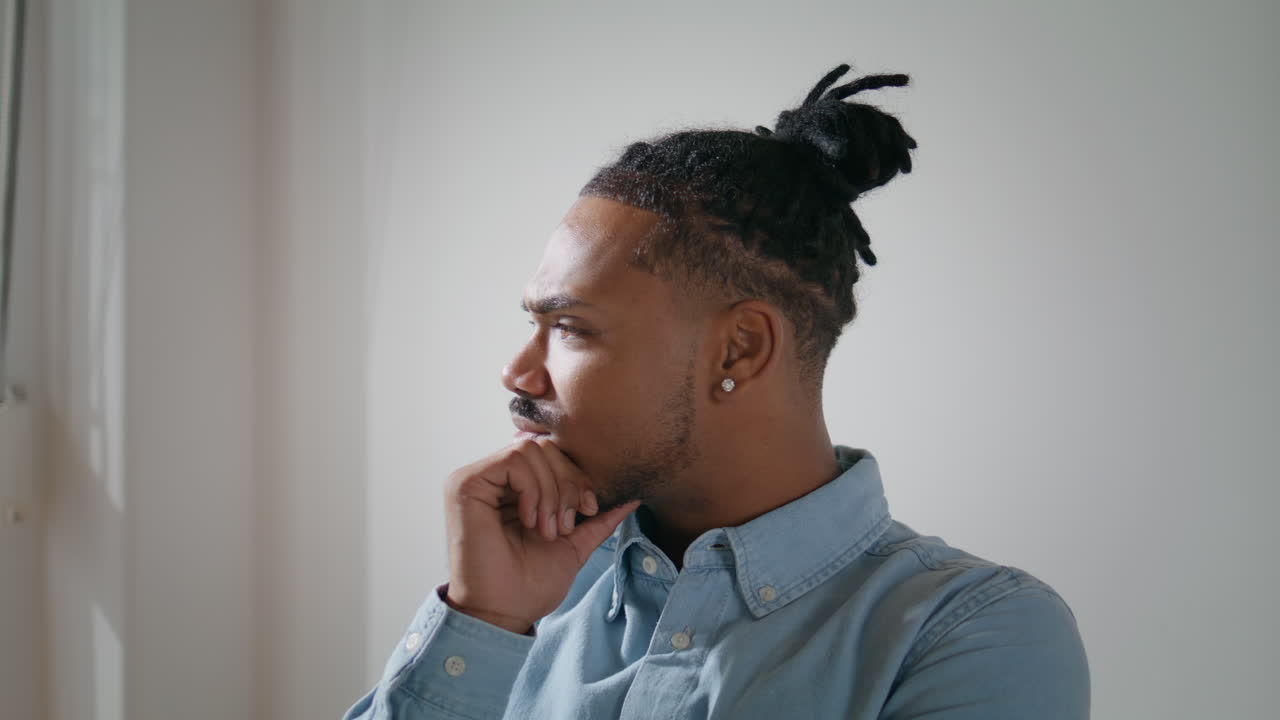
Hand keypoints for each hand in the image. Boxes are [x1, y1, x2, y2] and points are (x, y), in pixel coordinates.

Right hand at [443, 436, 638, 633]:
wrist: (504, 614)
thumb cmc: (530, 584)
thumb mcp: (574, 544)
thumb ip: (598, 519)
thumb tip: (634, 498)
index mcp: (513, 488)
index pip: (553, 455)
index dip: (577, 477)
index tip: (589, 510)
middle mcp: (492, 478)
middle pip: (545, 447)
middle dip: (567, 484)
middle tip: (565, 525)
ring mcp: (476, 479)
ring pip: (531, 450)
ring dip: (551, 492)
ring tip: (547, 529)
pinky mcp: (465, 484)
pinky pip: (514, 460)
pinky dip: (533, 490)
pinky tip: (531, 521)